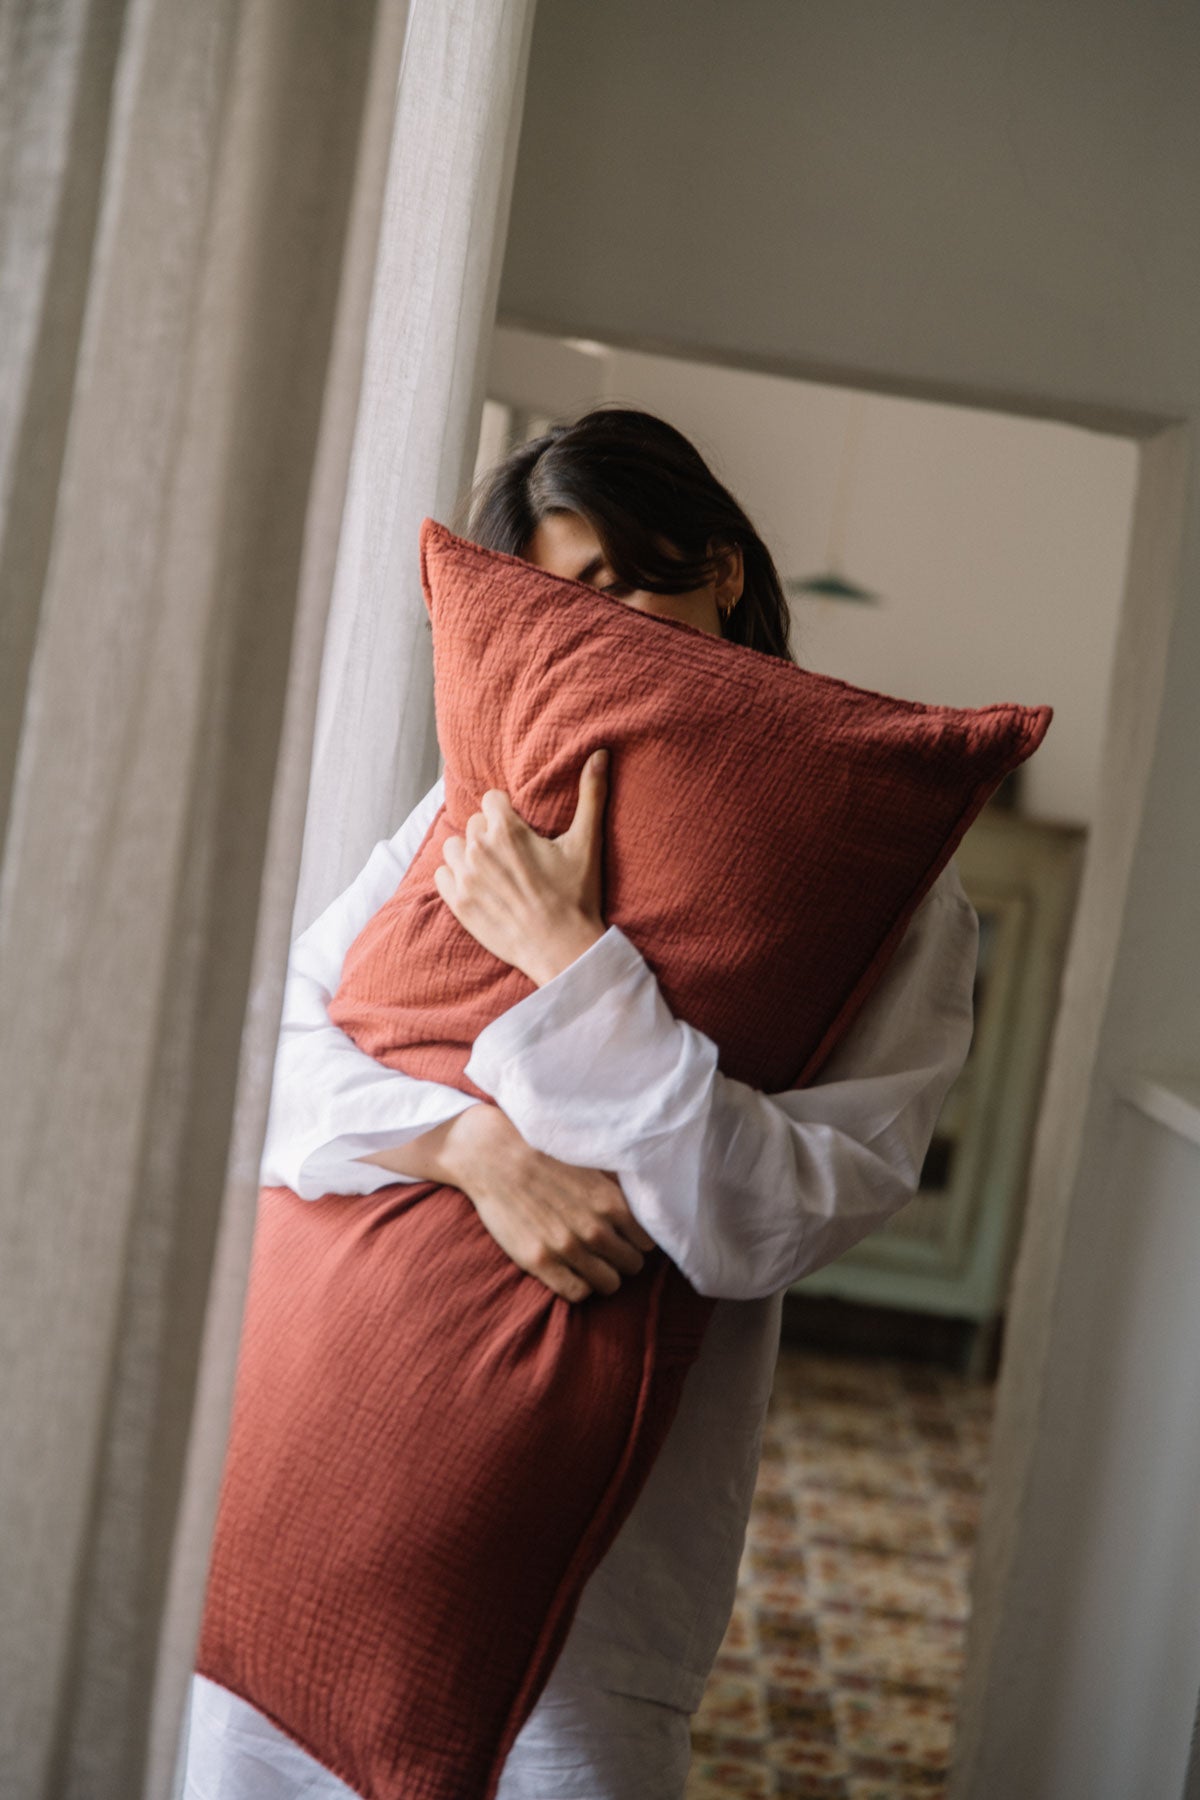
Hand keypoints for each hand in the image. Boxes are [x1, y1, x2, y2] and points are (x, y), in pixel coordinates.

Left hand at [433, 748, 609, 987]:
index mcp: (506, 830)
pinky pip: (441, 875)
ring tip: (494, 868)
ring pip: (454, 846)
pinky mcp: (458, 904)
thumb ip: (591, 794)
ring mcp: (465, 878)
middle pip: (475, 823)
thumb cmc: (576, 897)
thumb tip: (601, 753)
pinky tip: (478, 885)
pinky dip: (455, 877)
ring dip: (470, 853)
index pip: (492, 800)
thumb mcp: (586, 843)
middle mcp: (479, 850)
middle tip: (515, 854)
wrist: (562, 950)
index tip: (522, 830)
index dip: (508, 812)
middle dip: (492, 833)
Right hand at [445, 1103, 657, 1302]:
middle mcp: (595, 1229)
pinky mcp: (540, 1262)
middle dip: (622, 1259)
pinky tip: (571, 1271)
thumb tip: (642, 1203)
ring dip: (603, 1276)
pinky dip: (580, 1286)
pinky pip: (578, 1293)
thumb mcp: (591, 1166)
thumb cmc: (545, 1155)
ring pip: (609, 1284)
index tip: (624, 1238)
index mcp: (611, 1203)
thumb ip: (617, 1189)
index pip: (647, 1242)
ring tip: (589, 1264)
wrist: (496, 1155)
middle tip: (606, 1252)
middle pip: (632, 1265)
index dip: (636, 1241)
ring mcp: (568, 1248)